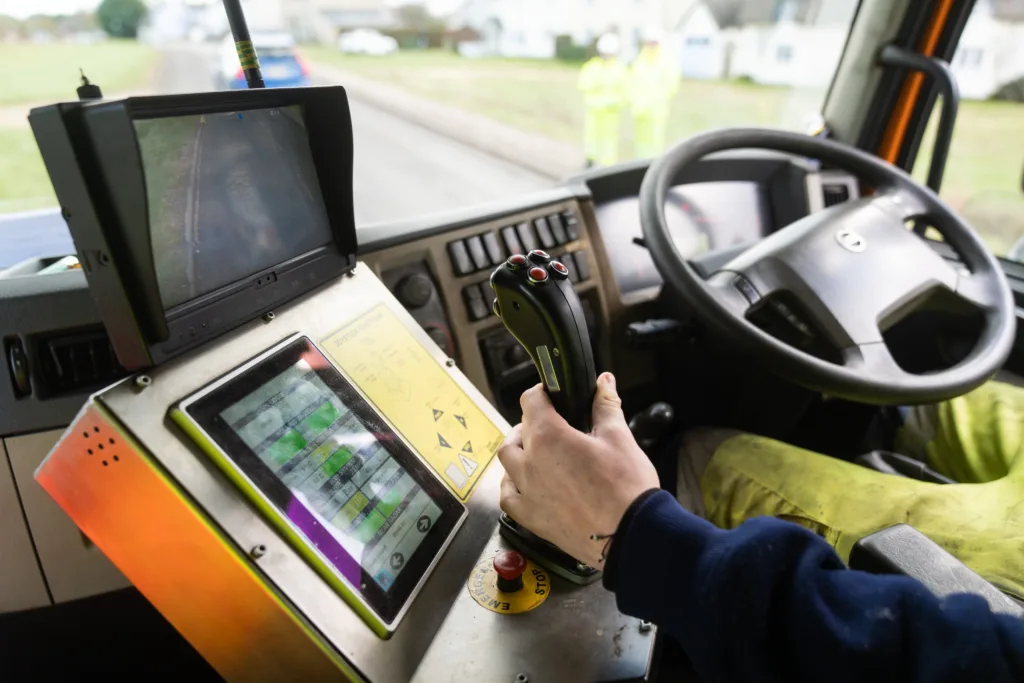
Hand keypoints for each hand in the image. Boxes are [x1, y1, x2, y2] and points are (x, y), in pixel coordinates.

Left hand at [497, 372, 659, 567]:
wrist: (631, 535)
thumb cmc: (626, 486)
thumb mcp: (619, 437)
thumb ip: (606, 405)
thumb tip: (604, 381)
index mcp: (548, 437)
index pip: (530, 401)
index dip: (542, 393)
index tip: (553, 395)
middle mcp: (529, 463)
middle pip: (517, 432)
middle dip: (530, 422)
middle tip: (551, 424)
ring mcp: (527, 492)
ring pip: (507, 462)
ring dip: (518, 451)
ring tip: (536, 451)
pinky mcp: (531, 519)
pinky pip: (508, 496)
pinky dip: (512, 484)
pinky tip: (525, 483)